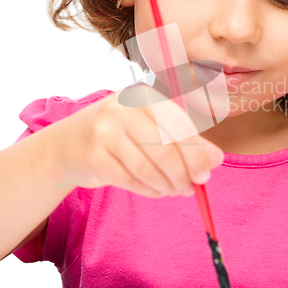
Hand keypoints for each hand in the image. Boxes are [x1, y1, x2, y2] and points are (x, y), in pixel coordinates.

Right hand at [47, 84, 223, 197]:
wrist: (70, 143)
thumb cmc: (122, 134)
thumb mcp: (154, 128)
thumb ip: (187, 141)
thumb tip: (216, 158)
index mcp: (144, 96)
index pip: (178, 124)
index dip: (196, 152)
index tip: (207, 173)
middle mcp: (123, 108)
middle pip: (163, 147)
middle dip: (183, 172)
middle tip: (192, 187)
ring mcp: (105, 131)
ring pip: (147, 167)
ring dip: (166, 185)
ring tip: (175, 190)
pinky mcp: (94, 156)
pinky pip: (131, 180)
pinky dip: (149, 190)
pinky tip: (157, 191)